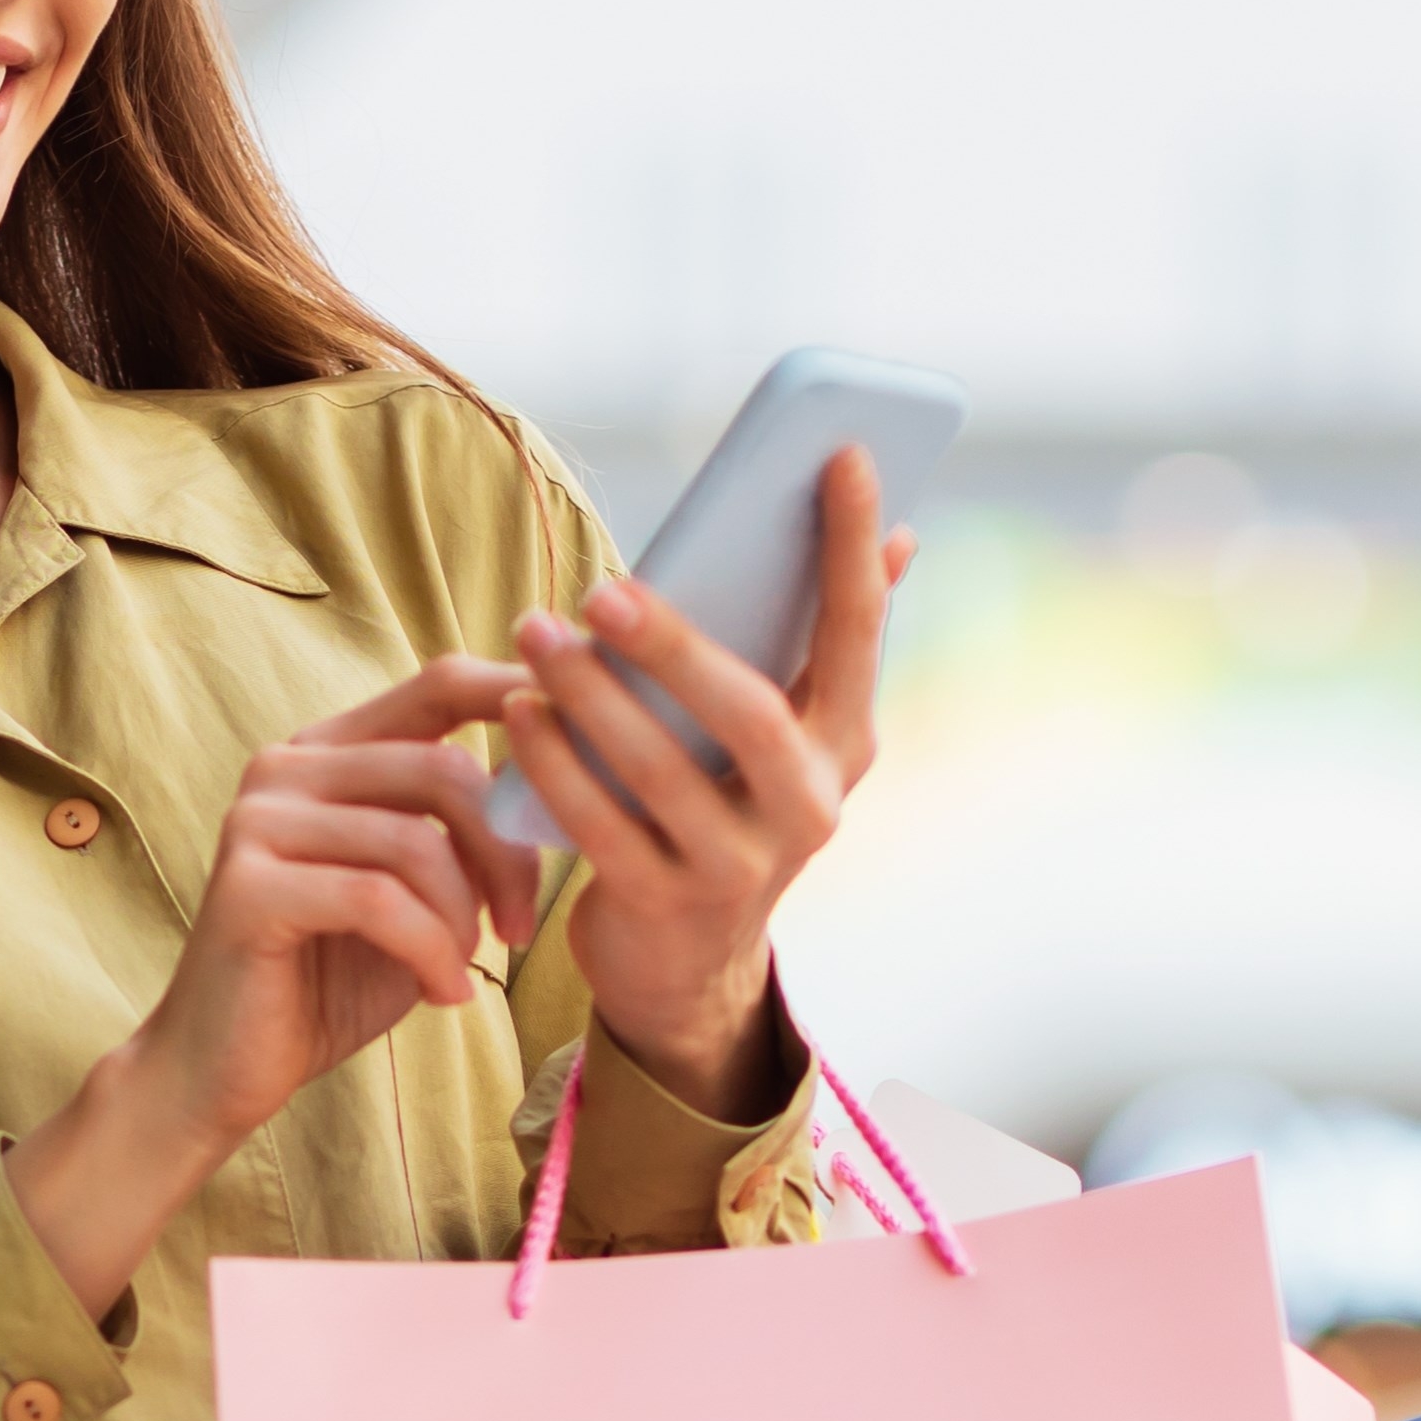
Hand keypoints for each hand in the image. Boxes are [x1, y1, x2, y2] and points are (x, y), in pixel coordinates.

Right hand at [5, 656, 541, 1314]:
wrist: (222, 1069)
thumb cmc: (329, 981)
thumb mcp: (418, 897)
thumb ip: (464, 840)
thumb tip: (556, 794)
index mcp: (329, 752)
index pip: (438, 685)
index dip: (519, 696)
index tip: (589, 744)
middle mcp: (286, 766)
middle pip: (442, 768)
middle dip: (506, 854)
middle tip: (521, 928)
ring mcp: (258, 820)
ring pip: (415, 841)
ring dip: (463, 917)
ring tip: (464, 966)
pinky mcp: (249, 886)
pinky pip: (379, 900)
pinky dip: (431, 951)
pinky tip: (444, 993)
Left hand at [501, 446, 910, 1116]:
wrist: (685, 966)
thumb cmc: (723, 808)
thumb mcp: (784, 737)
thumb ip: (820, 642)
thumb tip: (900, 534)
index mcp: (844, 743)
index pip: (858, 630)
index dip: (854, 546)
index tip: (843, 454)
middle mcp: (809, 806)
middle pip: (749, 711)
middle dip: (676, 642)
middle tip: (603, 585)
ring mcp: (741, 866)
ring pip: (662, 770)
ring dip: (591, 694)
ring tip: (535, 631)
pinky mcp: (667, 906)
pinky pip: (603, 827)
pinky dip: (557, 766)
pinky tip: (520, 713)